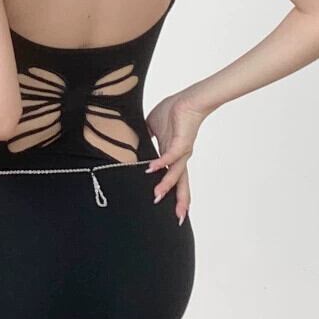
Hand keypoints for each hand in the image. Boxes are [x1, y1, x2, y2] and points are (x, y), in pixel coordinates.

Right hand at [144, 92, 206, 222]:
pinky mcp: (181, 142)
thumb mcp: (153, 129)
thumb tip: (132, 143)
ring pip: (175, 173)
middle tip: (177, 219)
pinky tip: (151, 169)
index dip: (173, 195)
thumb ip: (145, 140)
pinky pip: (170, 155)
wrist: (187, 100)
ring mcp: (181, 151)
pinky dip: (161, 162)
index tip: (174, 213)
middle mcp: (180, 158)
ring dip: (166, 185)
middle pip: (180, 184)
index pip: (174, 180)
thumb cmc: (173, 112)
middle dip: (178, 201)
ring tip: (156, 196)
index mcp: (173, 157)